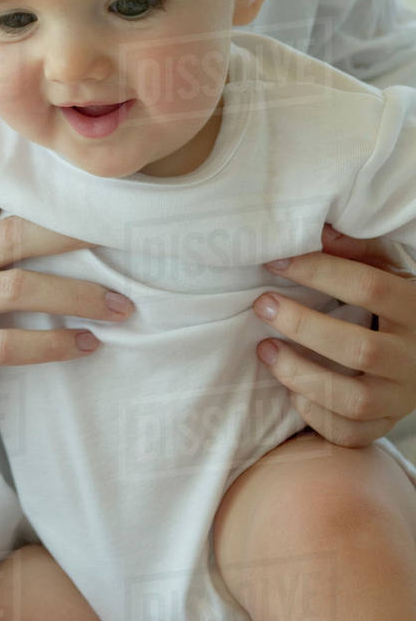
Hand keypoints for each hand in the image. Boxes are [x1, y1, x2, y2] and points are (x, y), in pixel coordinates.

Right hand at [0, 192, 134, 427]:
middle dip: (71, 233)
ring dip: (77, 296)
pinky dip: (54, 344)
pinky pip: (9, 344)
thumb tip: (62, 213)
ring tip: (119, 307)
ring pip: (19, 288)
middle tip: (119, 237)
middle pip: (14, 233)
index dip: (35, 182)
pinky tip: (87, 345)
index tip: (85, 180)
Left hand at [253, 222, 415, 445]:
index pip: (368, 287)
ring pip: (353, 401)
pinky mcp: (386, 423)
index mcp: (415, 307)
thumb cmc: (396, 301)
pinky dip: (317, 417)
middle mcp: (412, 357)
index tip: (275, 262)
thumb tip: (317, 230)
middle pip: (358, 350)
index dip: (318, 273)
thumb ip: (356, 249)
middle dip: (302, 326)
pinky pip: (351, 434)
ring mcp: (401, 397)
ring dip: (301, 375)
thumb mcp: (388, 268)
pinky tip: (291, 393)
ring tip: (265, 349)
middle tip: (262, 304)